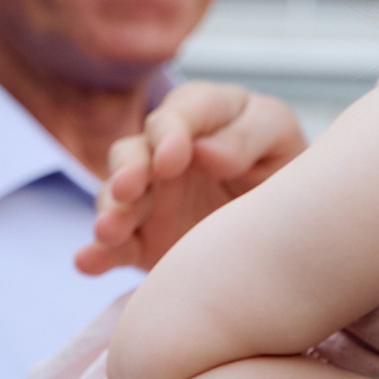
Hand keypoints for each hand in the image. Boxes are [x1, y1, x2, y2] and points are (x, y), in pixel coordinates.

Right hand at [78, 83, 309, 274]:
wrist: (292, 221)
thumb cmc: (283, 163)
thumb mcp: (278, 136)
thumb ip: (248, 135)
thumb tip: (205, 153)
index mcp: (199, 117)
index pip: (175, 117)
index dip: (170, 135)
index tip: (173, 160)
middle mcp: (164, 154)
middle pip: (132, 154)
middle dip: (127, 170)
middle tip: (129, 189)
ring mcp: (150, 199)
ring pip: (117, 200)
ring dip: (109, 212)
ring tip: (108, 231)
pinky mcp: (144, 240)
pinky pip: (115, 247)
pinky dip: (97, 254)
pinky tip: (86, 262)